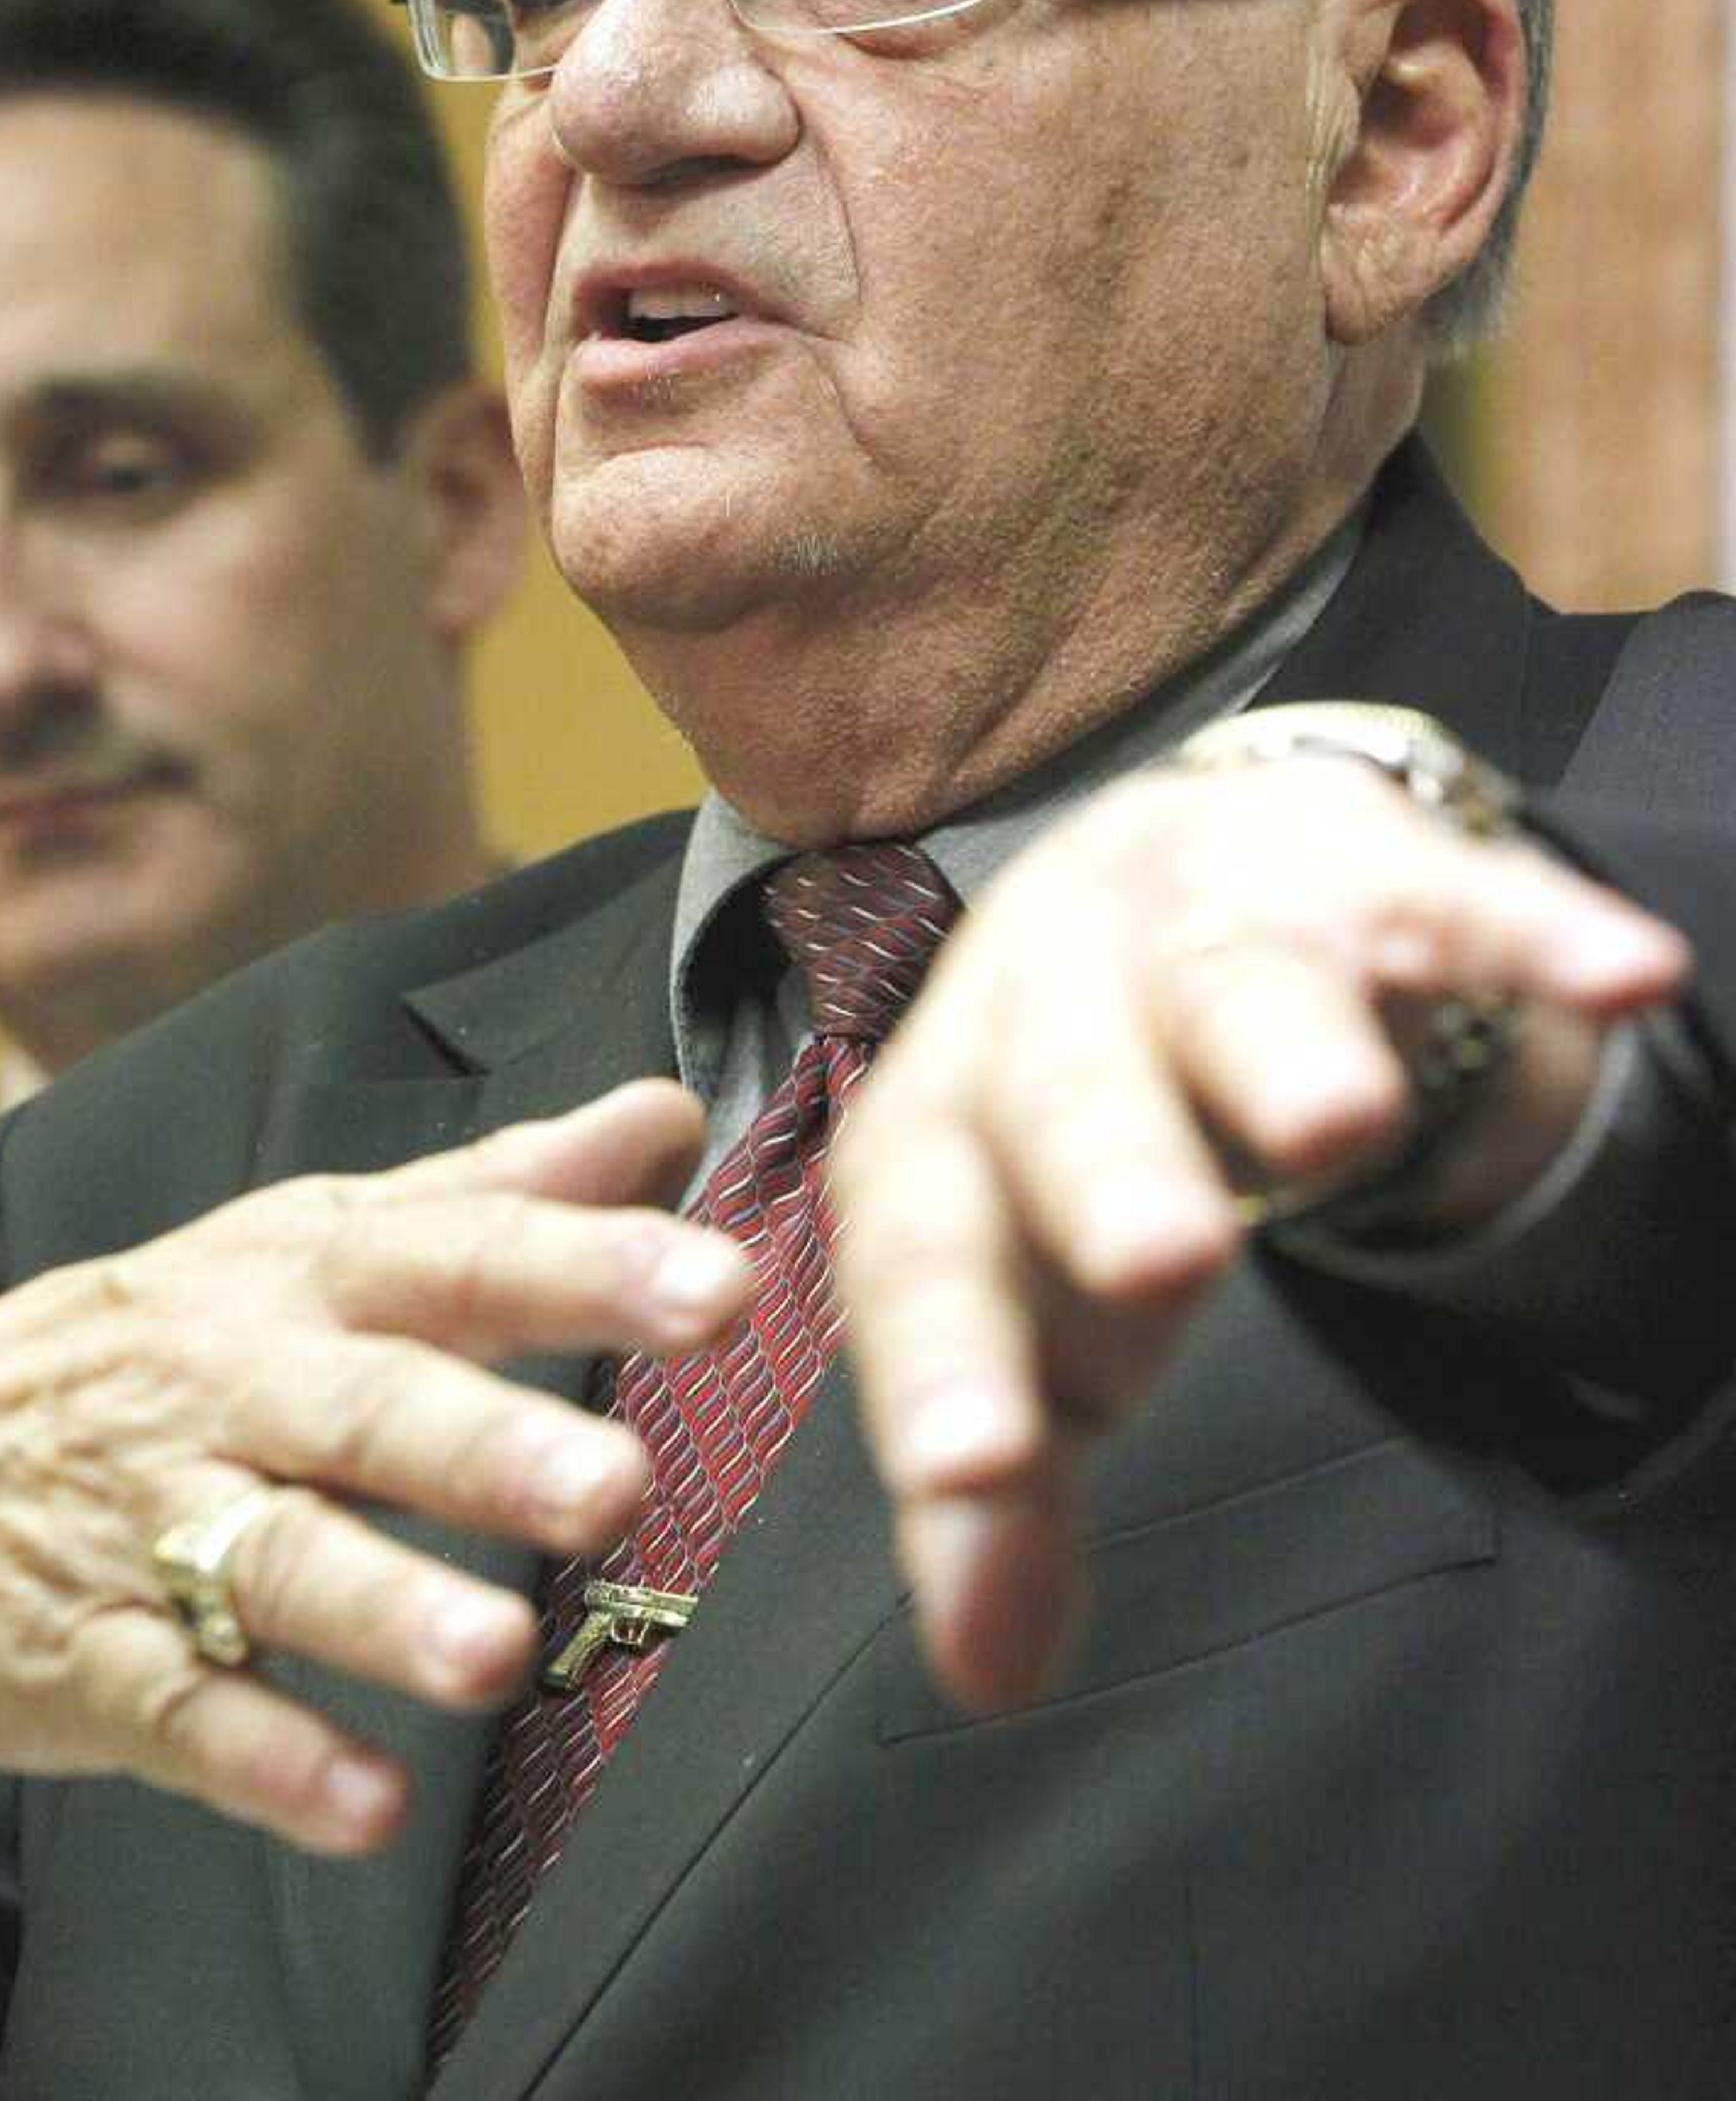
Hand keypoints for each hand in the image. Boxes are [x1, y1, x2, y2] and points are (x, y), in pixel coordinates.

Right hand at [0, 1081, 750, 1894]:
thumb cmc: (150, 1346)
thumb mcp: (306, 1239)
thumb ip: (497, 1191)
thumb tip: (665, 1116)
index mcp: (298, 1275)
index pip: (454, 1254)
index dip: (585, 1265)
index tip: (717, 1286)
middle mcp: (230, 1386)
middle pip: (367, 1408)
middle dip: (488, 1446)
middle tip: (610, 1487)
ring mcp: (150, 1529)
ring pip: (278, 1564)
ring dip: (388, 1610)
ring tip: (493, 1654)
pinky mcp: (91, 1665)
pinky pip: (185, 1718)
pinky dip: (272, 1764)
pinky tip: (364, 1808)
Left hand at [828, 756, 1690, 1716]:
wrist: (1168, 887)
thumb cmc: (1080, 1145)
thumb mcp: (1035, 1311)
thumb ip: (1006, 1493)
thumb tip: (988, 1674)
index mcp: (949, 1127)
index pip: (923, 1250)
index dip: (945, 1360)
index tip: (976, 1470)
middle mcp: (1048, 1003)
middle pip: (1062, 1089)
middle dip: (1109, 1169)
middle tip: (1160, 1261)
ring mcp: (1199, 918)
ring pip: (1229, 976)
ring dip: (1283, 1043)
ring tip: (1341, 1120)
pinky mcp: (1347, 863)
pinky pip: (1439, 892)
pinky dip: (1519, 930)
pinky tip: (1614, 976)